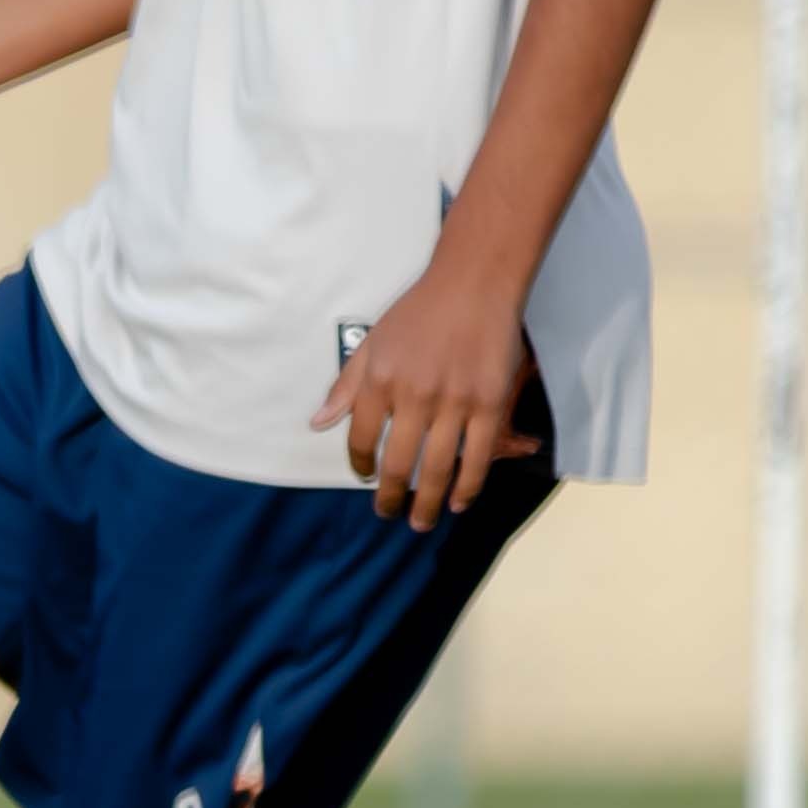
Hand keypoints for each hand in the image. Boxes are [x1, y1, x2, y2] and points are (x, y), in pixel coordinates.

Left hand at [312, 251, 546, 529]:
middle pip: (397, 464)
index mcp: (379, 380)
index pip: (361, 439)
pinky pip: (477, 458)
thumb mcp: (372, 343)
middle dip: (390, 498)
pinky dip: (468, 487)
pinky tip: (459, 501)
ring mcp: (454, 403)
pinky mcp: (489, 405)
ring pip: (438, 469)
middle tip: (388, 514)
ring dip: (428, 504)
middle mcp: (413, 396)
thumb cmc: (419, 312)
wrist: (473, 284)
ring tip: (420, 522)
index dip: (360, 464)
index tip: (364, 476)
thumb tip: (319, 424)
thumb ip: (346, 387)